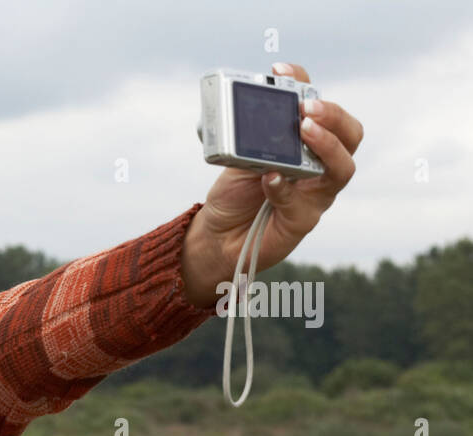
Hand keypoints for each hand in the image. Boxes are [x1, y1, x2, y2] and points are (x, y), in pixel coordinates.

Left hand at [181, 61, 363, 307]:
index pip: (321, 107)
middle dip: (333, 116)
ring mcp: (316, 195)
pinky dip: (283, 187)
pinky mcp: (301, 222)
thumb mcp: (241, 155)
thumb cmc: (236, 191)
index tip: (279, 69)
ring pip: (342, 169)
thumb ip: (253, 135)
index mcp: (309, 143)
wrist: (217, 235)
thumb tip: (254, 109)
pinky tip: (269, 176)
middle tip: (306, 108)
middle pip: (350, 135)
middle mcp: (321, 166)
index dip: (305, 83)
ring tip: (303, 131)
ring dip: (325, 146)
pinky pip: (301, 204)